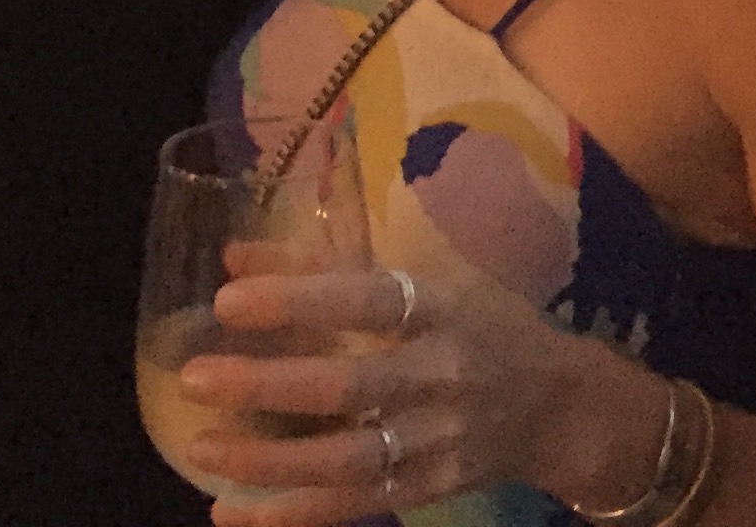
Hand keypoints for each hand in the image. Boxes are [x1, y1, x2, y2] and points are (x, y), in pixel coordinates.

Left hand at [178, 245, 667, 526]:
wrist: (561, 405)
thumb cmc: (480, 324)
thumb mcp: (423, 279)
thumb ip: (327, 266)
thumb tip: (233, 255)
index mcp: (441, 307)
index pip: (366, 299)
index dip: (299, 298)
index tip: (228, 298)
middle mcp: (443, 375)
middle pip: (351, 385)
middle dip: (268, 384)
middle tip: (193, 377)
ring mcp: (440, 440)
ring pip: (348, 458)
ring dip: (270, 460)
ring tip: (202, 448)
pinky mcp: (433, 488)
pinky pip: (357, 505)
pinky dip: (295, 514)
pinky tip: (235, 513)